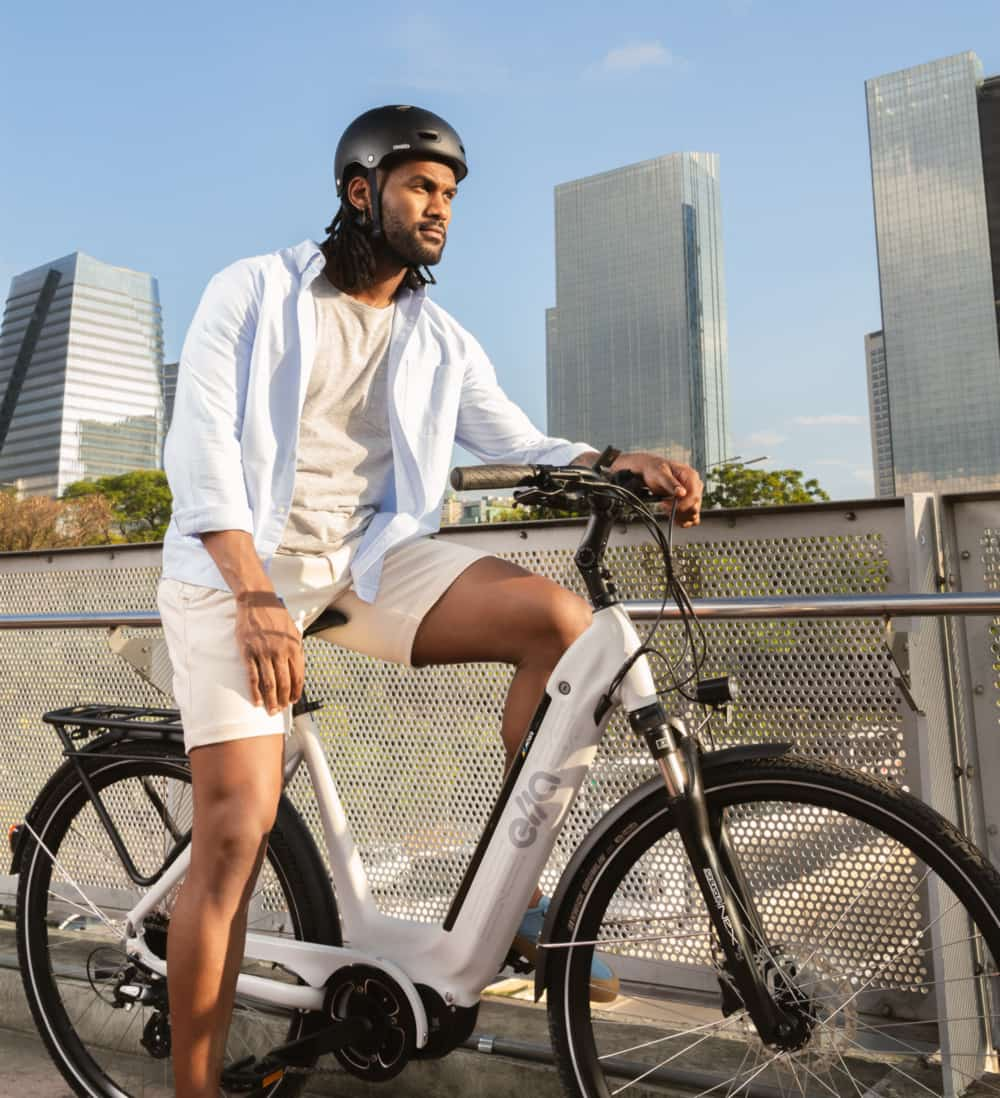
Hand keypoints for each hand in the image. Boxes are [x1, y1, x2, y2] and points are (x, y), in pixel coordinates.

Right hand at [234, 591, 304, 715]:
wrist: (256, 602)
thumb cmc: (275, 616)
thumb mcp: (293, 630)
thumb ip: (296, 648)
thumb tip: (298, 668)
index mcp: (293, 647)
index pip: (298, 675)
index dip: (296, 691)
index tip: (293, 700)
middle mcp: (280, 651)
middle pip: (284, 682)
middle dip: (283, 699)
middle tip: (281, 710)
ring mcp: (263, 653)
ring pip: (269, 683)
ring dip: (271, 700)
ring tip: (271, 710)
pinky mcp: (248, 652)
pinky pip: (253, 676)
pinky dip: (255, 691)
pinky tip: (257, 701)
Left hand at [610, 452, 702, 526]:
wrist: (652, 471)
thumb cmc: (656, 469)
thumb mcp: (660, 473)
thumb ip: (671, 483)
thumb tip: (682, 493)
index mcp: (691, 476)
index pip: (694, 496)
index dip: (681, 505)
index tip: (665, 505)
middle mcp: (696, 486)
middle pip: (694, 507)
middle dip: (678, 511)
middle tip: (663, 505)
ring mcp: (694, 495)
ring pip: (694, 515)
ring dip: (679, 517)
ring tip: (666, 509)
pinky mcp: (690, 503)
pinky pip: (692, 518)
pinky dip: (682, 521)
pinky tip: (672, 516)